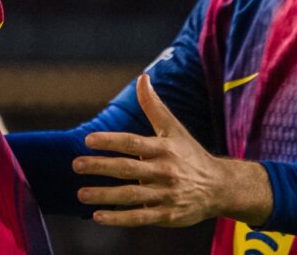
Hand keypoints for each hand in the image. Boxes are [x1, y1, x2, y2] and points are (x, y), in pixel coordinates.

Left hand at [72, 74, 270, 227]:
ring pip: (131, 196)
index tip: (88, 140)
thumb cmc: (190, 154)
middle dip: (100, 167)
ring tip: (80, 194)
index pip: (133, 143)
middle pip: (128, 169)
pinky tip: (98, 217)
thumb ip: (154, 106)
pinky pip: (140, 217)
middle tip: (76, 165)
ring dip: (104, 195)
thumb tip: (142, 77)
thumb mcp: (174, 129)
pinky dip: (119, 218)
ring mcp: (166, 195)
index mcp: (163, 149)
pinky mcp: (168, 215)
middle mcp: (164, 172)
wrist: (221, 187)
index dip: (110, 141)